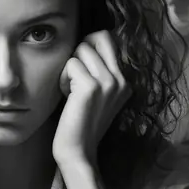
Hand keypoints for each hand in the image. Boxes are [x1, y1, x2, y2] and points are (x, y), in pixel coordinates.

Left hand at [52, 31, 131, 168]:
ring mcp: (109, 82)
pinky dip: (63, 79)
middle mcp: (121, 79)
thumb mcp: (97, 94)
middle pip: (97, 37)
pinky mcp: (91, 87)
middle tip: (75, 76)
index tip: (81, 71)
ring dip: (69, 67)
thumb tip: (86, 42)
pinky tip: (67, 97)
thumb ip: (99, 70)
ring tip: (71, 90)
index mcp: (125, 81)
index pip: (108, 38)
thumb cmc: (80, 122)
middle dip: (80, 50)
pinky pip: (70, 64)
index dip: (88, 47)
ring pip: (82, 48)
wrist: (78, 152)